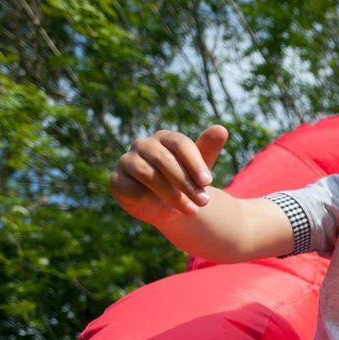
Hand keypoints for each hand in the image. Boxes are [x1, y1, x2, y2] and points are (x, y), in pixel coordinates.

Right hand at [110, 125, 229, 224]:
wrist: (164, 205)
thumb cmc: (184, 181)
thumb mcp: (199, 168)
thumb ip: (208, 148)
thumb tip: (221, 129)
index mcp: (165, 138)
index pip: (179, 143)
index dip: (194, 162)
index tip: (208, 182)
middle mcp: (143, 145)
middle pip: (163, 159)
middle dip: (186, 183)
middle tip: (204, 202)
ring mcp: (127, 161)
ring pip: (148, 174)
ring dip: (171, 194)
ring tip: (191, 210)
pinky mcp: (117, 180)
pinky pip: (133, 189)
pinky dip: (151, 201)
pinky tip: (165, 210)